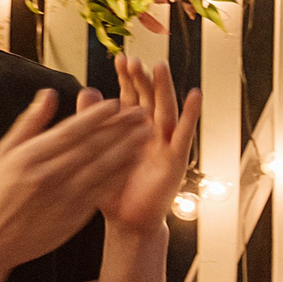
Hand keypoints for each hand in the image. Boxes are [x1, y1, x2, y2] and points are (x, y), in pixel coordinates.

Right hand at [0, 86, 148, 270]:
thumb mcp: (4, 153)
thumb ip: (30, 123)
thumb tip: (49, 93)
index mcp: (30, 156)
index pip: (70, 131)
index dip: (96, 116)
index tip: (116, 102)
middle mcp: (49, 175)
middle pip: (92, 146)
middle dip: (120, 127)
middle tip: (141, 112)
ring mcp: (64, 196)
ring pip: (103, 167)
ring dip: (128, 148)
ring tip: (146, 132)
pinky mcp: (75, 214)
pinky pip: (103, 190)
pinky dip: (120, 174)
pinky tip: (135, 161)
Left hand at [99, 55, 202, 236]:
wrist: (127, 223)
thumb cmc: (111, 191)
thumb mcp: (95, 153)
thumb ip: (92, 123)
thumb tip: (87, 91)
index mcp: (131, 132)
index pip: (130, 98)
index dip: (126, 79)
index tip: (120, 58)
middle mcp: (151, 134)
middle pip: (149, 100)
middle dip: (142, 79)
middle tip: (134, 59)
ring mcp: (165, 145)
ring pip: (165, 110)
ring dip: (164, 88)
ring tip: (159, 66)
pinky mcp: (176, 160)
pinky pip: (184, 134)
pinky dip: (190, 115)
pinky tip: (195, 95)